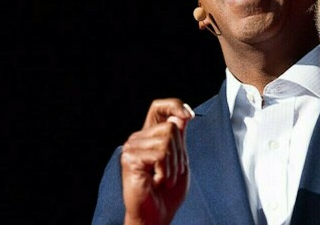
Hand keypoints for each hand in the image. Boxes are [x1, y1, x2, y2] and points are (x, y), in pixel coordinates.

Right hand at [121, 98, 193, 224]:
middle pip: (170, 126)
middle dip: (180, 152)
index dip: (174, 105)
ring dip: (173, 165)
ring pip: (167, 139)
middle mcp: (138, 138)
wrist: (157, 216)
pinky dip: (165, 171)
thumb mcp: (180, 160)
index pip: (158, 107)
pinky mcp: (130, 158)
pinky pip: (160, 154)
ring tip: (164, 179)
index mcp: (150, 136)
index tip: (189, 115)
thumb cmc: (167, 193)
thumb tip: (182, 115)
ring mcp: (132, 147)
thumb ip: (179, 137)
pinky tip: (157, 181)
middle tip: (171, 172)